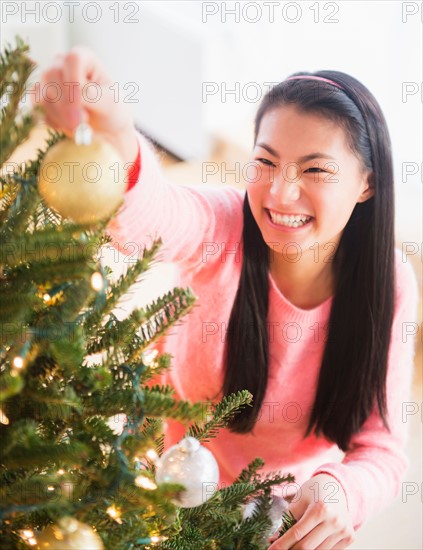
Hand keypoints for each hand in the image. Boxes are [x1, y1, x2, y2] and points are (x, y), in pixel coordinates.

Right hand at [31, 46, 137, 165]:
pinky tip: (70, 128)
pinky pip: (39, 109)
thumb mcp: (109, 102)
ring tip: (80, 127)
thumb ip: (92, 95)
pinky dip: (54, 122)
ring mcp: (48, 81)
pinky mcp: (41, 99)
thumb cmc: (111, 110)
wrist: (106, 129)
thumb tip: (74, 96)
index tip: (81, 105)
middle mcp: (61, 64)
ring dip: (61, 116)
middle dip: (66, 104)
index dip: (74, 82)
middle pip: (52, 75)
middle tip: (81, 123)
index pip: (72, 60)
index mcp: (83, 57)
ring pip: (43, 94)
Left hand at [268, 474, 354, 548]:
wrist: (337, 486)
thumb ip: (287, 520)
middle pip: (307, 547)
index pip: (297, 533)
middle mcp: (334, 521)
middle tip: (280, 549)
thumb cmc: (313, 491)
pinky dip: (317, 549)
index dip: (282, 544)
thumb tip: (274, 540)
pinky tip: (311, 541)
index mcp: (320, 508)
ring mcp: (344, 530)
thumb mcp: (299, 499)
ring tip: (294, 545)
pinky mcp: (349, 537)